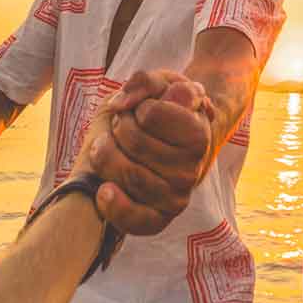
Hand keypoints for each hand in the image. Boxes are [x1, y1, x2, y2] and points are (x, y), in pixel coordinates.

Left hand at [75, 70, 213, 235]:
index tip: (143, 110)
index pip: (150, 114)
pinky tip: (104, 189)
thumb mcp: (158, 86)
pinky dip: (114, 205)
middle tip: (124, 126)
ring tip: (109, 147)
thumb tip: (122, 104)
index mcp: (198, 135)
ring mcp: (176, 197)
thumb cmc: (158, 113)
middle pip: (134, 141)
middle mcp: (191, 170)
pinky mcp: (158, 219)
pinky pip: (135, 219)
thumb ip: (144, 82)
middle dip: (119, 126)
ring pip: (127, 174)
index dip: (139, 107)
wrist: (161, 147)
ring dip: (105, 154)